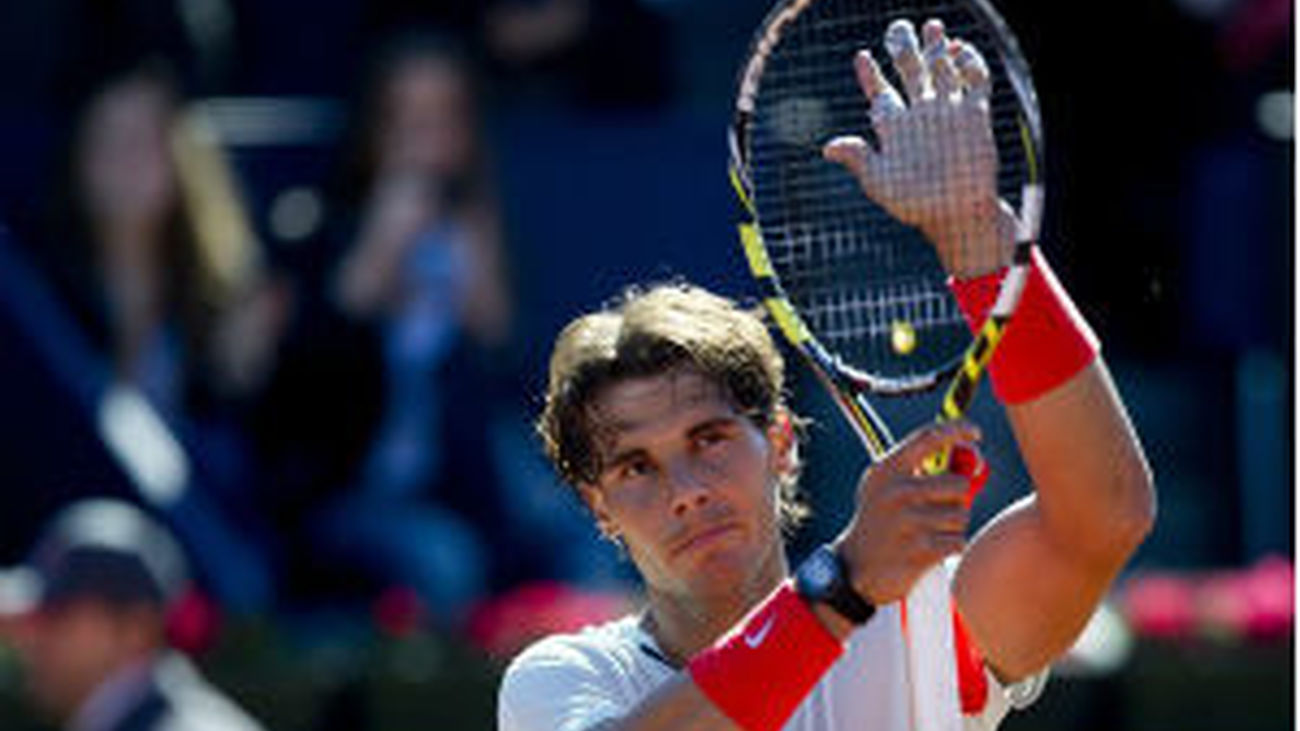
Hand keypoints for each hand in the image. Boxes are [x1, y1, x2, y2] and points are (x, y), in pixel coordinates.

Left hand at [823, 19, 1017, 277]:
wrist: (957, 215)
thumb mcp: (879, 182)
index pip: (880, 93)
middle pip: (910, 72)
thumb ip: (858, 158)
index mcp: (894, 128)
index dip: (870, 74)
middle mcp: (920, 115)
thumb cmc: (914, 205)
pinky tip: (958, 48)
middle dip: (904, 48)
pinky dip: (968, 62)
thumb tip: (827, 148)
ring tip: (931, 26)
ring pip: (941, 69)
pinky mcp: (975, 114)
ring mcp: (948, 112)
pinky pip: (974, 80)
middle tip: (898, 28)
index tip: (862, 57)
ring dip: (936, 47)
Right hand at [834, 420, 981, 605]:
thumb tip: (970, 458)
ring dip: (952, 526)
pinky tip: (928, 550)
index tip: (976, 433)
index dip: (957, 429)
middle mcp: (897, 492)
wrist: (856, 567)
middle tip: (936, 510)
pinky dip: (950, 547)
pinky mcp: (920, 550)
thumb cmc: (881, 520)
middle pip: (959, 484)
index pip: (929, 437)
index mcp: (887, 470)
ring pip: (961, 515)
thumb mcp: (888, 487)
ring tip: (927, 532)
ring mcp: (908, 521)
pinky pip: (958, 541)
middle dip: (956, 499)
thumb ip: (923, 469)